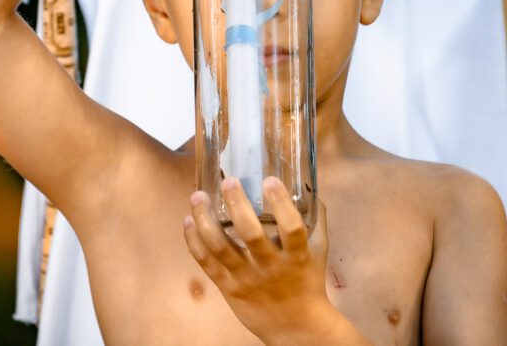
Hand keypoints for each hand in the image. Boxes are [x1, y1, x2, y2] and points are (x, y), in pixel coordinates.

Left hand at [183, 177, 343, 345]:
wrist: (296, 327)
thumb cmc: (307, 280)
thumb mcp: (318, 250)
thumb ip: (314, 218)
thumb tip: (306, 184)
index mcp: (296, 257)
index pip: (291, 228)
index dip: (281, 203)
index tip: (270, 180)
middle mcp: (270, 267)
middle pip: (250, 234)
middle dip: (237, 205)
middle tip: (229, 181)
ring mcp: (246, 278)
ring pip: (220, 247)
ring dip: (205, 219)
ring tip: (198, 196)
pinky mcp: (228, 287)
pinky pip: (206, 262)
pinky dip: (194, 240)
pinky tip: (188, 220)